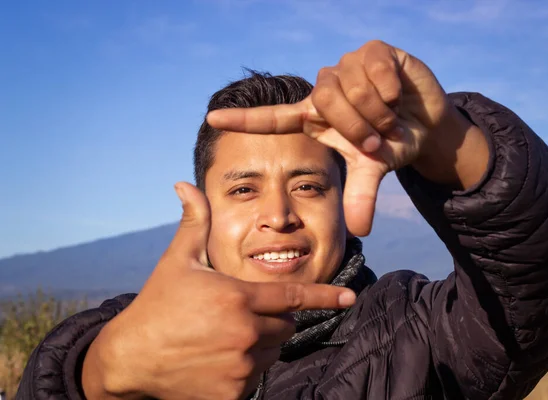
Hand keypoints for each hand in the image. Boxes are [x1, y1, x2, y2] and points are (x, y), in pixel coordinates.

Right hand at [81, 182, 355, 399]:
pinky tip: (216, 362)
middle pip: (284, 326)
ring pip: (271, 353)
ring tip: (221, 338)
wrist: (129, 359)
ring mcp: (239, 367)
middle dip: (270, 319)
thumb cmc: (156, 304)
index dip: (324, 296)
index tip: (349, 298)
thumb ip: (194, 223)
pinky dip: (244, 371)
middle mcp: (245, 333)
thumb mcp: (177, 261)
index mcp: (238, 298)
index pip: (292, 297)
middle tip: (236, 315)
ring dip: (258, 345)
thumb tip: (185, 184)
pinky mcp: (231, 394)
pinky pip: (255, 379)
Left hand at [207, 40, 455, 236]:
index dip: (244, 121)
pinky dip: (391, 87)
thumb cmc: (390, 143)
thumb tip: (359, 230)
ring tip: (391, 117)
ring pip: (351, 85)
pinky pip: (374, 67)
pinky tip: (399, 94)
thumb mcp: (372, 169)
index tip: (211, 120)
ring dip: (378, 111)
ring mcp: (347, 67)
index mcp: (314, 118)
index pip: (273, 119)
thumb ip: (360, 194)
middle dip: (357, 126)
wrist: (426, 122)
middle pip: (325, 100)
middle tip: (378, 140)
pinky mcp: (373, 51)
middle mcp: (324, 89)